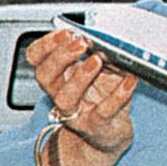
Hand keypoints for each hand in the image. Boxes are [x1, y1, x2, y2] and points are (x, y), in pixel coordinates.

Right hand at [26, 28, 137, 155]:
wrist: (110, 133)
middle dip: (60, 57)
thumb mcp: (101, 71)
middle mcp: (59, 94)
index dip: (46, 44)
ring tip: (97, 60)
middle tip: (81, 43)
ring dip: (80, 76)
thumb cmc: (103, 97)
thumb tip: (110, 42)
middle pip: (44, 75)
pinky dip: (118, 95)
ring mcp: (75, 113)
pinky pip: (103, 111)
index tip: (66, 32)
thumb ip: (102, 55)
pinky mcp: (95, 126)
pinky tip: (130, 81)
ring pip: (65, 97)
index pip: (36, 58)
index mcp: (57, 75)